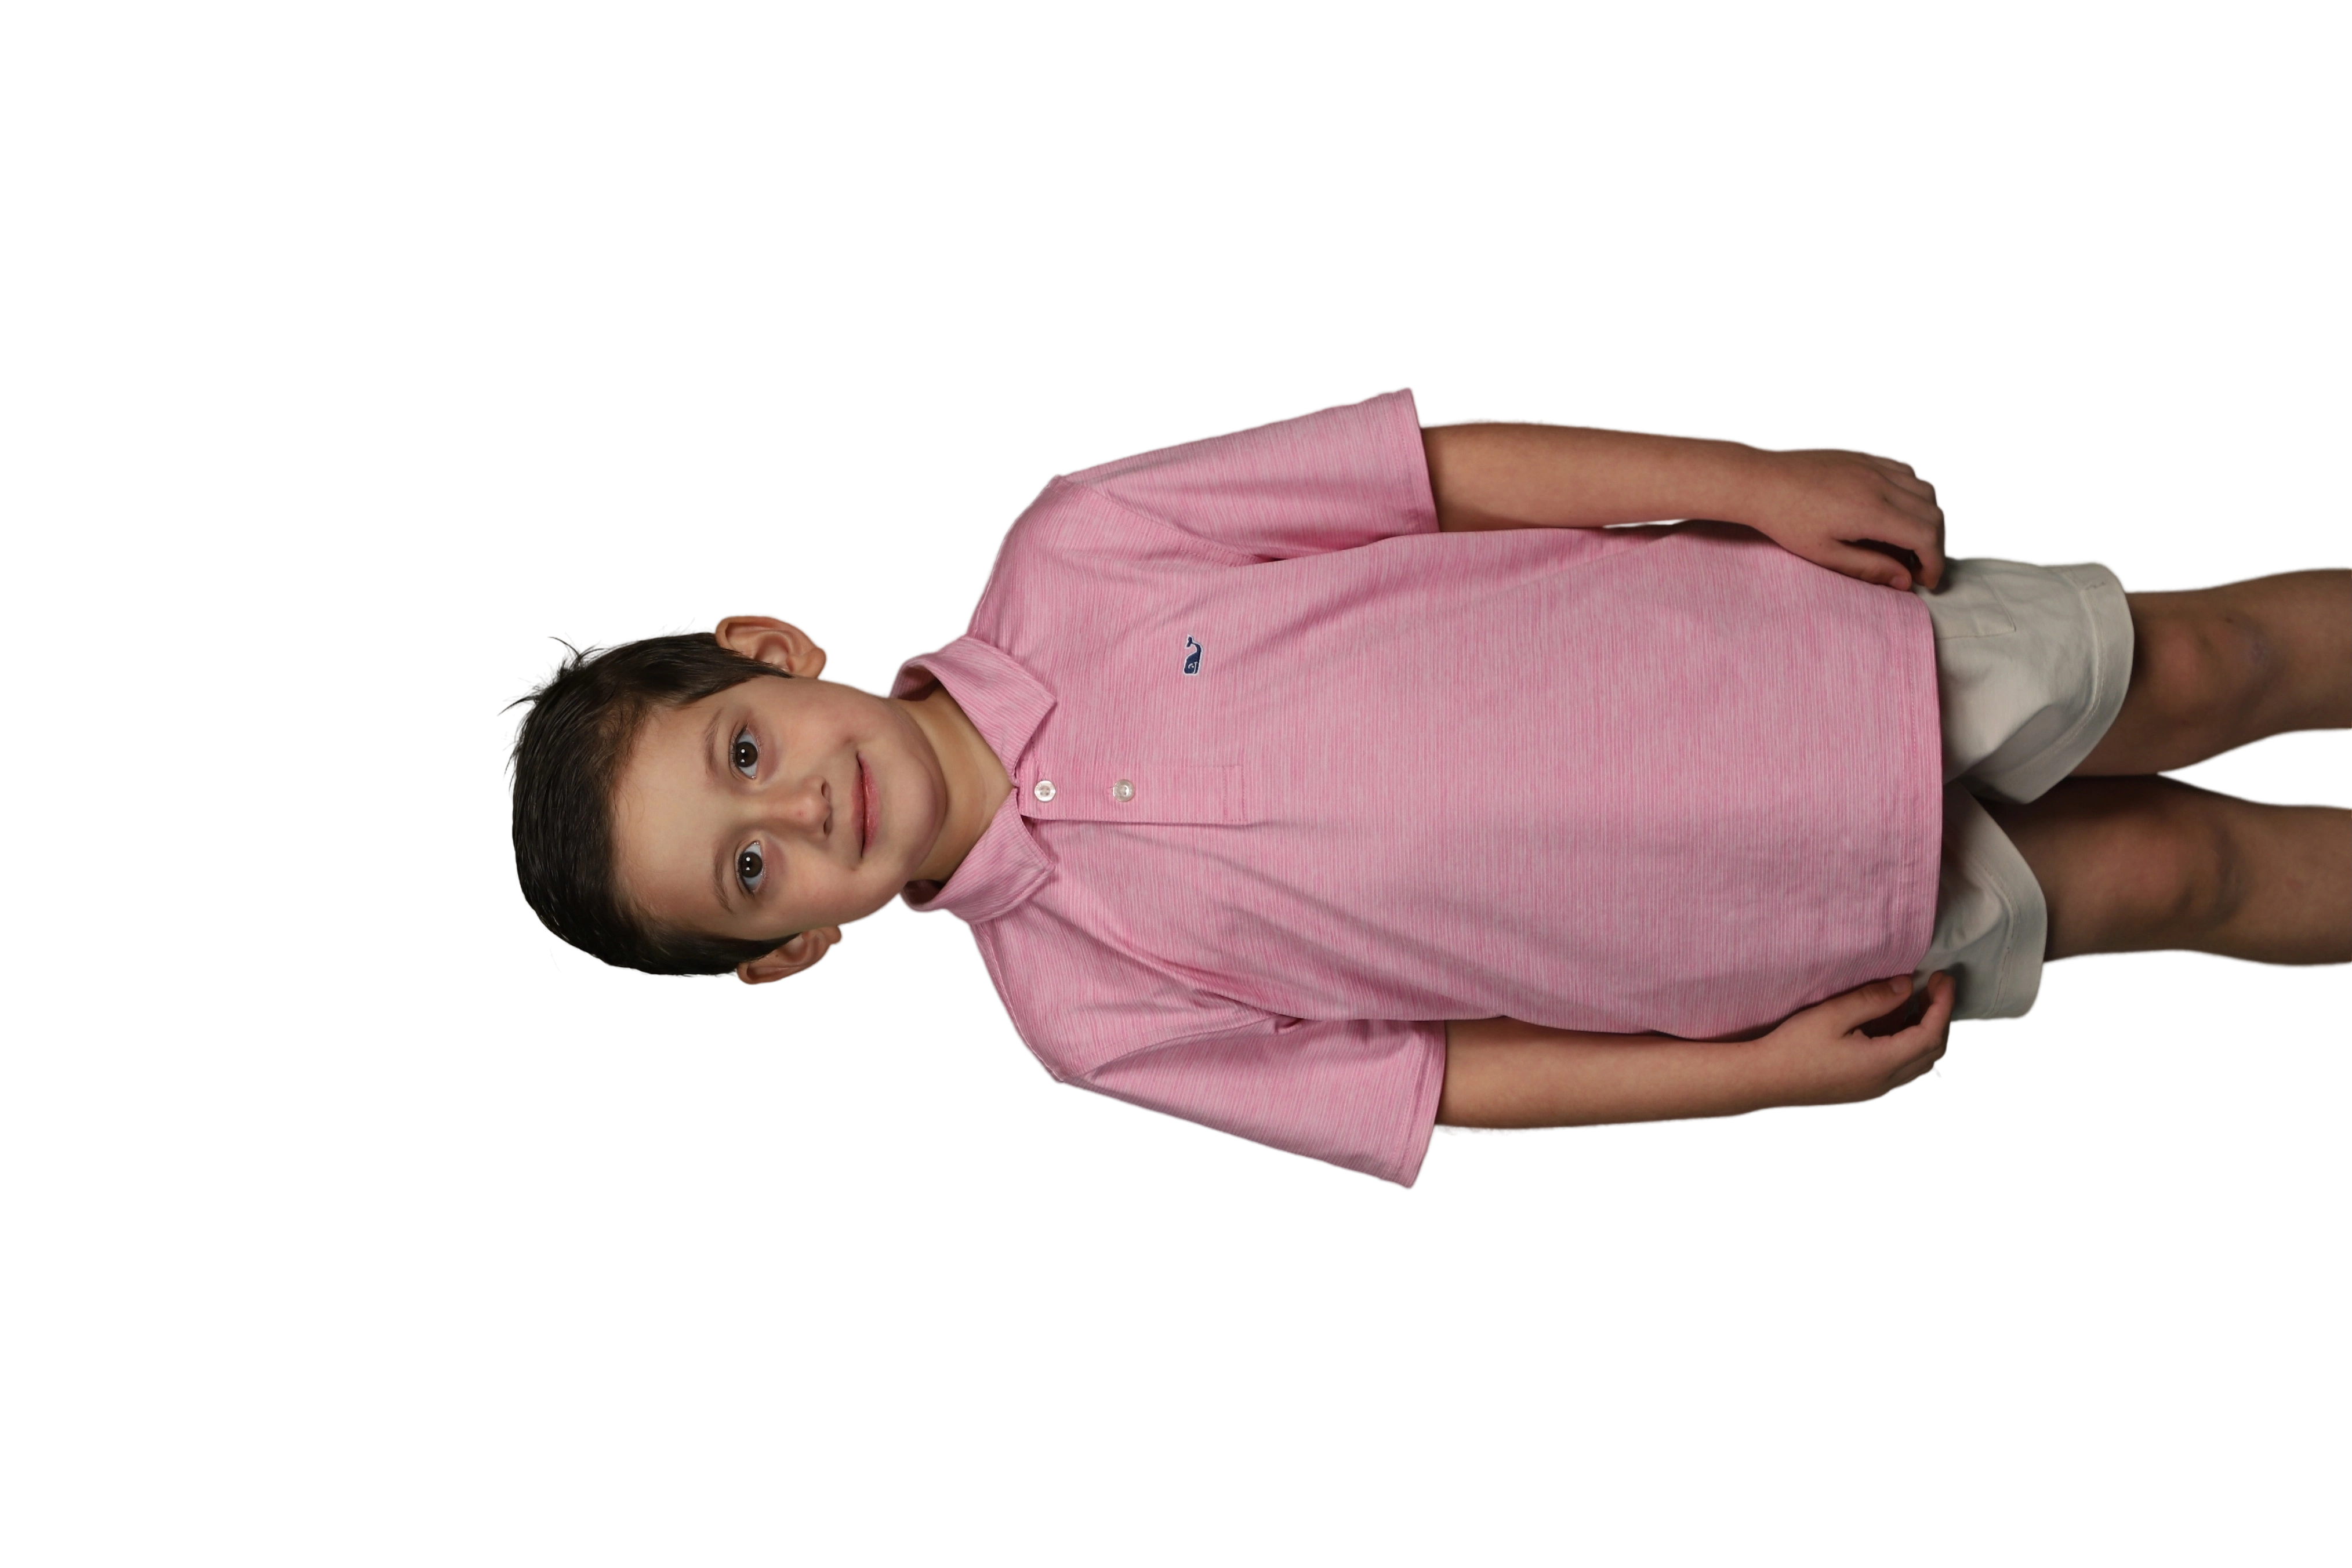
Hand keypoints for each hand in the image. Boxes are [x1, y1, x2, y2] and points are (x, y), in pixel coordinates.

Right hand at [1738, 971, 1956, 1112]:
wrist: (1765, 1080)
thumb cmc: (1793, 1047)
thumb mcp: (1832, 1015)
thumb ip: (1873, 999)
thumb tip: (1906, 986)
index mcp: (1882, 1063)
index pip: (1931, 1033)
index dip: (1943, 1003)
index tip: (1942, 978)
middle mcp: (1886, 1081)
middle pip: (1933, 1050)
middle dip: (1939, 1015)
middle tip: (1933, 986)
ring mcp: (1876, 1088)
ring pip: (1921, 1061)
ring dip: (1927, 1030)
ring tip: (1917, 1001)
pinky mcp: (1865, 1088)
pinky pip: (1904, 1067)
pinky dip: (1911, 1044)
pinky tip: (1894, 1024)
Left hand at [1745, 446, 1948, 592]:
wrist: (1762, 481)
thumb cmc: (1787, 520)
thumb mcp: (1824, 553)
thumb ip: (1868, 568)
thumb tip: (1904, 582)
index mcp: (1872, 512)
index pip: (1925, 537)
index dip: (1934, 562)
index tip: (1927, 580)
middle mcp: (1880, 484)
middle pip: (1933, 514)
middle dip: (1934, 544)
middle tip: (1918, 564)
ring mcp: (1875, 466)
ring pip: (1926, 489)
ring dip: (1927, 516)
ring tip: (1910, 537)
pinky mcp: (1866, 456)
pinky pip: (1908, 470)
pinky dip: (1915, 490)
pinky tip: (1899, 506)